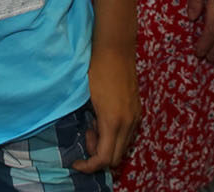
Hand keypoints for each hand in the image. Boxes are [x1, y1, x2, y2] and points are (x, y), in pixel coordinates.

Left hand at [73, 45, 139, 172]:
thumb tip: (89, 136)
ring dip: (107, 145)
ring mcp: (135, 116)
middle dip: (98, 155)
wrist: (116, 48)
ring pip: (123, 147)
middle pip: (116, 158)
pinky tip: (104, 119)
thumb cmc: (96, 70)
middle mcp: (128, 123)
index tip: (75, 162)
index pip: (104, 159)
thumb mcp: (86, 98)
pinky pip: (128, 134)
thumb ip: (90, 123)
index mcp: (113, 122)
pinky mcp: (138, 110)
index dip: (88, 166)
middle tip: (86, 134)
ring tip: (94, 125)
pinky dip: (115, 136)